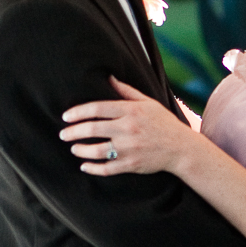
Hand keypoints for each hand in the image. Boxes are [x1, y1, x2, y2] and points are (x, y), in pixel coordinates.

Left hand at [60, 77, 191, 174]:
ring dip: (80, 150)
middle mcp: (128, 129)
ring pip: (96, 150)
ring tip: (73, 148)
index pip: (97, 109)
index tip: (65, 117)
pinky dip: (92, 168)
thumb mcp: (148, 102)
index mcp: (131, 111)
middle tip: (63, 134)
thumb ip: (126, 91)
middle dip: (73, 132)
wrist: (182, 148)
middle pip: (93, 129)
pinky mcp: (131, 165)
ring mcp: (129, 148)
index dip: (78, 112)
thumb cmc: (163, 123)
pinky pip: (106, 168)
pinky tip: (84, 166)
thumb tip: (108, 78)